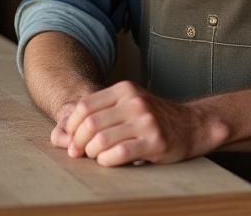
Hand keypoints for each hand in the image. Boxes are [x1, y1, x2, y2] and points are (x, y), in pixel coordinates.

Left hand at [51, 80, 228, 166]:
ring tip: (97, 156)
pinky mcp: (154, 141)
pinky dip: (107, 161)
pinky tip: (110, 160)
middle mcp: (135, 101)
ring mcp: (146, 120)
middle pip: (90, 124)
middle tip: (78, 153)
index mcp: (125, 89)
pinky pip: (119, 153)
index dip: (72, 126)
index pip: (85, 106)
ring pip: (101, 140)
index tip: (71, 139)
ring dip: (92, 153)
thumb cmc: (151, 118)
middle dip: (78, 142)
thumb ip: (99, 114)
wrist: (190, 125)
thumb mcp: (128, 106)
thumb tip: (60, 135)